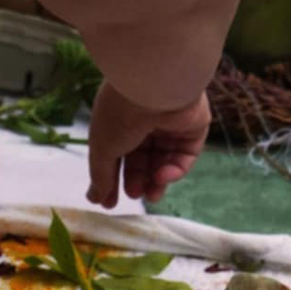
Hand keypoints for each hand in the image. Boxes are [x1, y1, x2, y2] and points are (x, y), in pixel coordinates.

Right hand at [86, 82, 210, 207]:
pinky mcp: (193, 127)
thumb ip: (101, 177)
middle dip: (138, 181)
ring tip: (151, 194)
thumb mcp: (102, 150)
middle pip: (142, 161)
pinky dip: (176, 170)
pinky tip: (164, 176)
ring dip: (157, 181)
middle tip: (134, 195)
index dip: (114, 180)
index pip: (118, 156)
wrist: (153, 87)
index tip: (109, 202)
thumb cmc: (120, 114)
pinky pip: (185, 156)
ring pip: (165, 161)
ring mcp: (171, 124)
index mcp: (121, 122)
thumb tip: (97, 199)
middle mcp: (146, 121)